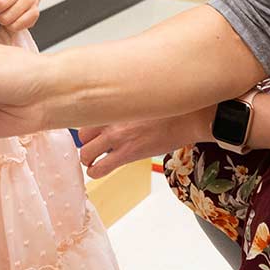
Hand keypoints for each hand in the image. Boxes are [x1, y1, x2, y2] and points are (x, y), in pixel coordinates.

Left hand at [78, 109, 211, 178]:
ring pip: (86, 153)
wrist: (188, 118)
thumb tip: (115, 104)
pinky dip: (95, 172)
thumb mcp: (141, 97)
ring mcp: (118, 137)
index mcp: (114, 102)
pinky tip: (99, 171)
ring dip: (88, 160)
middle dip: (86, 143)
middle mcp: (111, 118)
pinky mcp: (127, 154)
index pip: (84, 114)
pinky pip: (100, 168)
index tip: (89, 132)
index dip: (86, 126)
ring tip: (94, 161)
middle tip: (93, 148)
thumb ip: (123, 102)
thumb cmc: (169, 107)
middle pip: (81, 134)